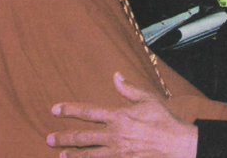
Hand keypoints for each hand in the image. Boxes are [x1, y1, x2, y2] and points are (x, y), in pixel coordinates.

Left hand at [46, 73, 197, 157]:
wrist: (176, 144)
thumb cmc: (163, 119)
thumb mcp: (148, 98)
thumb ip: (129, 88)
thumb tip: (115, 76)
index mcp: (118, 116)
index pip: (88, 112)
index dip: (70, 110)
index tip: (55, 109)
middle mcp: (114, 135)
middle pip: (82, 137)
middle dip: (64, 137)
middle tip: (49, 138)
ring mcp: (117, 151)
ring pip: (88, 154)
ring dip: (73, 154)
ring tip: (61, 155)